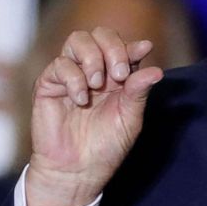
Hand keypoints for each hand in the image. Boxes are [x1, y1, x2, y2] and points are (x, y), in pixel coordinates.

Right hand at [25, 27, 163, 205]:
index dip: (132, 46)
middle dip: (113, 48)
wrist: (77, 171)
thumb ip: (139, 92)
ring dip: (93, 58)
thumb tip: (157, 70)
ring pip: (78, 40)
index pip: (124, 48)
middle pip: (100, 34)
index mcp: (117, 76)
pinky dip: (74, 78)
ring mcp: (71, 75)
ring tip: (98, 84)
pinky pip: (60, 64)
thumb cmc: (106, 146)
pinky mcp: (49, 84)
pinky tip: (81, 100)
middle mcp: (94, 70)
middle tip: (120, 74)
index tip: (144, 49)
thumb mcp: (129, 119)